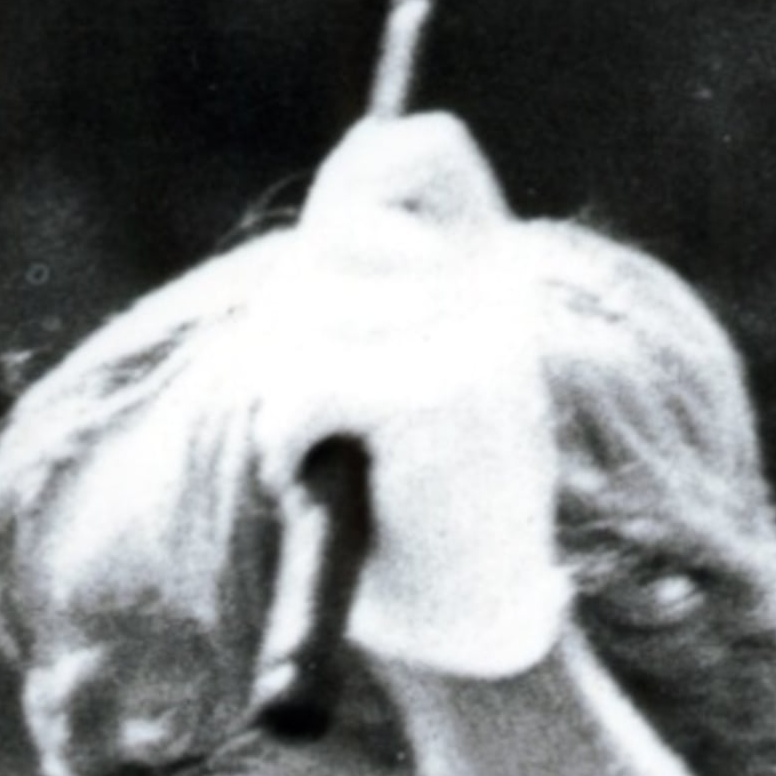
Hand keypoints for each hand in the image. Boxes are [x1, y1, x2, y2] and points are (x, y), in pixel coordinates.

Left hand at [254, 116, 567, 680]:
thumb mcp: (405, 371)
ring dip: (280, 398)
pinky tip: (320, 482)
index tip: (332, 241)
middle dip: (288, 329)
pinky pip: (297, 388)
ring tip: (332, 454)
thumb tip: (362, 145)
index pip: (426, 150)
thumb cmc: (425, 512)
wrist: (477, 631)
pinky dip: (283, 445)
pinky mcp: (437, 400)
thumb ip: (373, 277)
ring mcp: (473, 345)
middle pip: (325, 245)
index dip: (360, 176)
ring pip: (298, 321)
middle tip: (322, 415)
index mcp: (492, 282)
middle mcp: (495, 300)